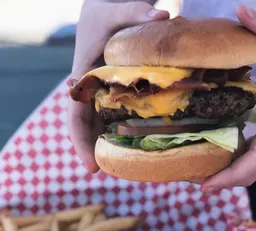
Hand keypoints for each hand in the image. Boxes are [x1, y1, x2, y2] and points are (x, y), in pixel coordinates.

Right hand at [68, 1, 168, 171]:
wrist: (103, 11)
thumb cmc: (106, 13)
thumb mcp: (117, 10)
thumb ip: (136, 12)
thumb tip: (164, 16)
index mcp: (85, 75)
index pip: (76, 115)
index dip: (81, 141)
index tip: (91, 166)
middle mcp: (90, 88)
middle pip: (88, 126)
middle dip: (95, 150)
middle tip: (111, 175)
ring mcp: (101, 90)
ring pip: (101, 122)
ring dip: (109, 143)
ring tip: (127, 165)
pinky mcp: (114, 88)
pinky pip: (115, 112)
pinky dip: (122, 128)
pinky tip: (137, 140)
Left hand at [201, 5, 255, 191]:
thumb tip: (240, 10)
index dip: (230, 176)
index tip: (205, 185)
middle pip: (250, 171)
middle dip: (220, 179)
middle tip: (187, 177)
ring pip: (253, 166)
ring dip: (226, 171)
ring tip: (195, 166)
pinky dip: (236, 159)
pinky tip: (217, 150)